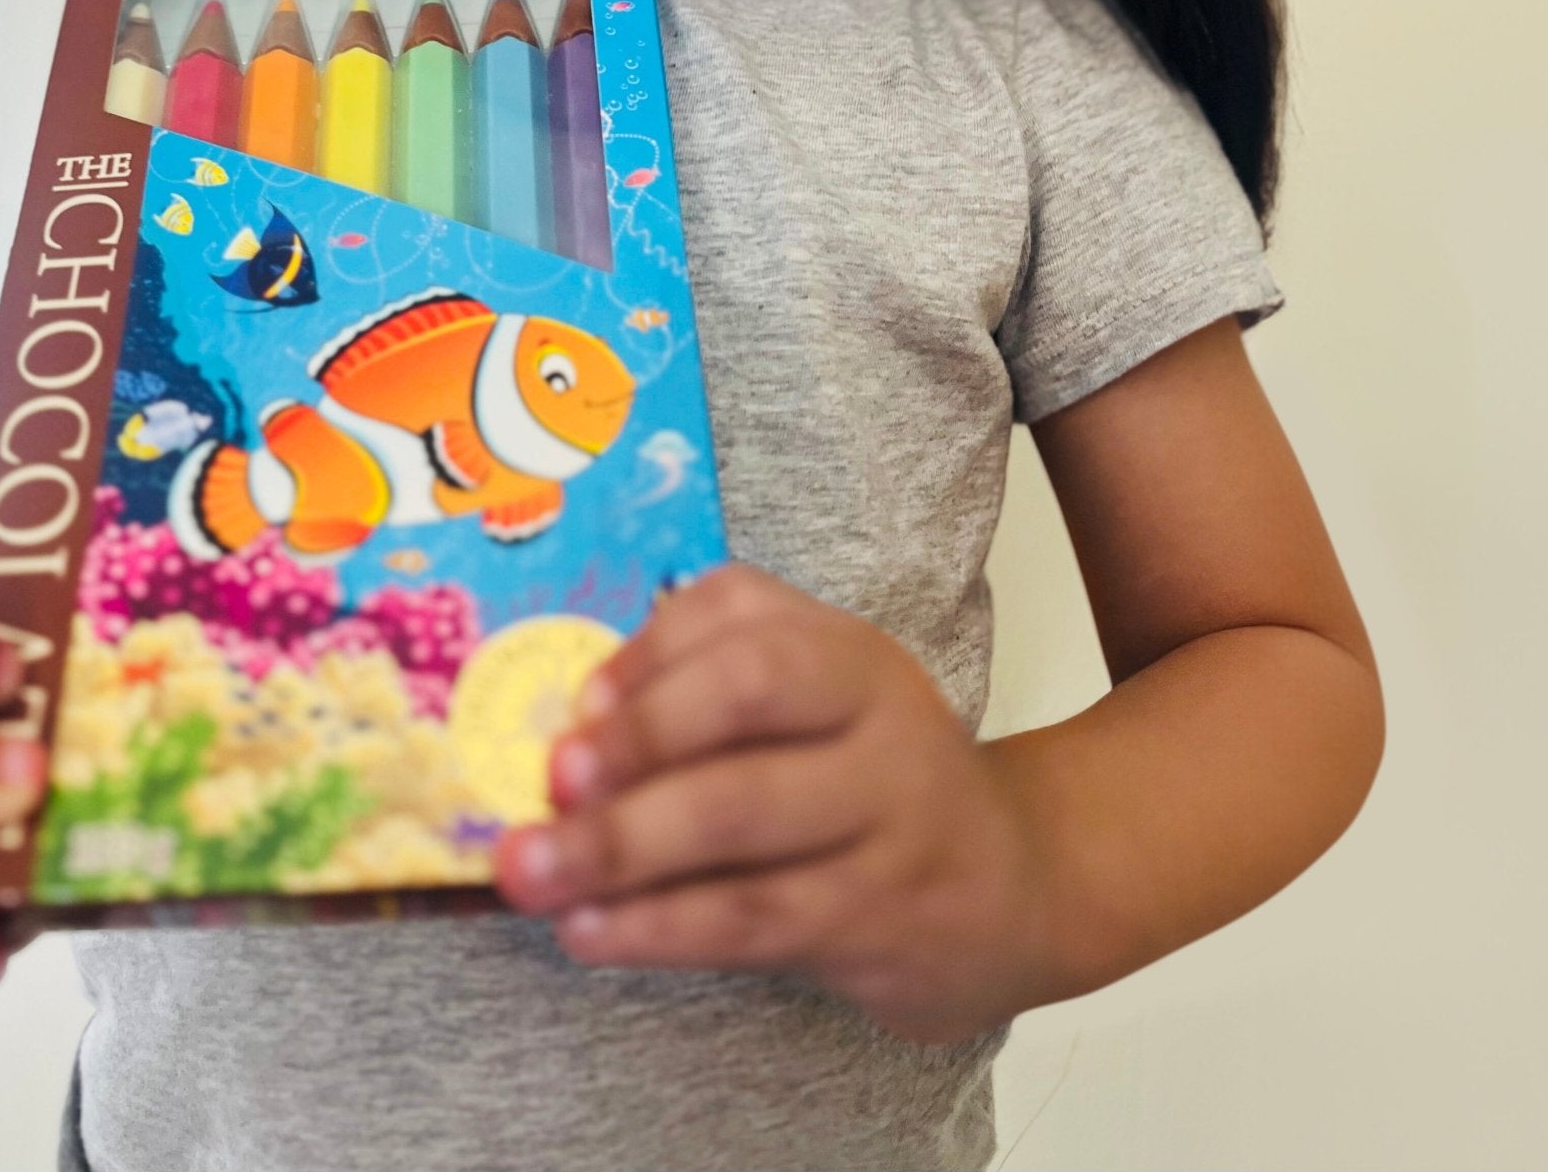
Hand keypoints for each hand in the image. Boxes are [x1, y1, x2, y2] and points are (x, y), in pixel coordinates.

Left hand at [492, 563, 1050, 1045]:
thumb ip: (707, 687)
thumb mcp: (817, 704)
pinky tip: (591, 931)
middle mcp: (877, 715)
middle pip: (745, 700)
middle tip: (549, 783)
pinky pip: (752, 918)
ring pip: (740, 820)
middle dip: (634, 740)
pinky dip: (658, 926)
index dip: (651, 654)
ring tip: (532, 873)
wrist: (1015, 889)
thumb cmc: (867, 781)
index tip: (574, 704)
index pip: (743, 615)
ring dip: (620, 846)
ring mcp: (887, 818)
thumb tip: (571, 720)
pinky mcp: (878, 919)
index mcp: (846, 649)